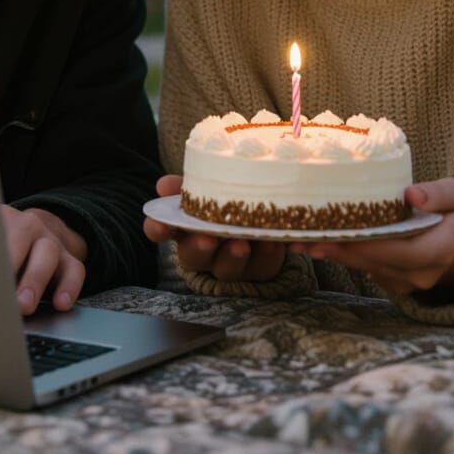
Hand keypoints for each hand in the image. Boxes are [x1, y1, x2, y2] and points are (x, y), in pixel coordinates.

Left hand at [1, 205, 87, 315]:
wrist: (35, 236)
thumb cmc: (0, 251)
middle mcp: (27, 224)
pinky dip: (69, 287)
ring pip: (48, 251)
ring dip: (35, 279)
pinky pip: (75, 269)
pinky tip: (60, 304)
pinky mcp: (69, 257)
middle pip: (21, 235)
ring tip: (25, 305)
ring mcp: (50, 239)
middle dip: (10, 265)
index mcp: (0, 218)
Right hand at [143, 174, 285, 282]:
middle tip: (207, 238)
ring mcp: (234, 264)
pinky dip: (284, 250)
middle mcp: (205, 252)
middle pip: (194, 257)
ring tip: (244, 242)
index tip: (160, 224)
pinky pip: (272, 264)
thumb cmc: (223, 199)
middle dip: (200, 248)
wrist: (261, 213)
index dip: (158, 229)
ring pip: (230, 267)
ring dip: (235, 256)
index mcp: (184, 229)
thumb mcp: (205, 188)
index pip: (161, 232)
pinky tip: (294, 242)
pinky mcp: (263, 267)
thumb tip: (164, 185)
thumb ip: (186, 186)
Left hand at [288, 179, 453, 298]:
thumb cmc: (453, 213)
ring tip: (300, 240)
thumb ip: (439, 193)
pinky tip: (315, 244)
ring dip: (334, 255)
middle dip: (341, 251)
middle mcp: (423, 273)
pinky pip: (364, 270)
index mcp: (441, 250)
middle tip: (306, 237)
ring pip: (366, 269)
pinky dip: (341, 257)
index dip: (371, 246)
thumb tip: (412, 195)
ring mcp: (407, 283)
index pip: (404, 252)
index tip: (342, 233)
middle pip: (377, 263)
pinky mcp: (392, 283)